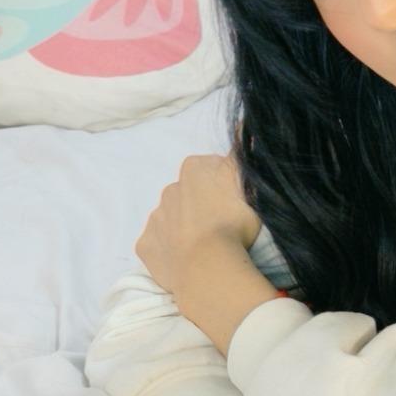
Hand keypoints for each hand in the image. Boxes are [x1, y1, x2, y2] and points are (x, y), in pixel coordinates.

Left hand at [136, 153, 262, 296]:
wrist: (207, 266)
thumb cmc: (233, 222)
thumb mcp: (249, 184)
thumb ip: (242, 156)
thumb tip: (241, 130)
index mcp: (195, 169)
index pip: (212, 169)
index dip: (225, 186)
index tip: (236, 203)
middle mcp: (169, 189)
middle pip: (189, 194)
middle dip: (202, 206)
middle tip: (223, 227)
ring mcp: (155, 218)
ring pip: (172, 219)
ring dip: (185, 228)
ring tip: (206, 247)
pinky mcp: (145, 246)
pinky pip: (158, 245)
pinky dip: (170, 251)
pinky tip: (187, 260)